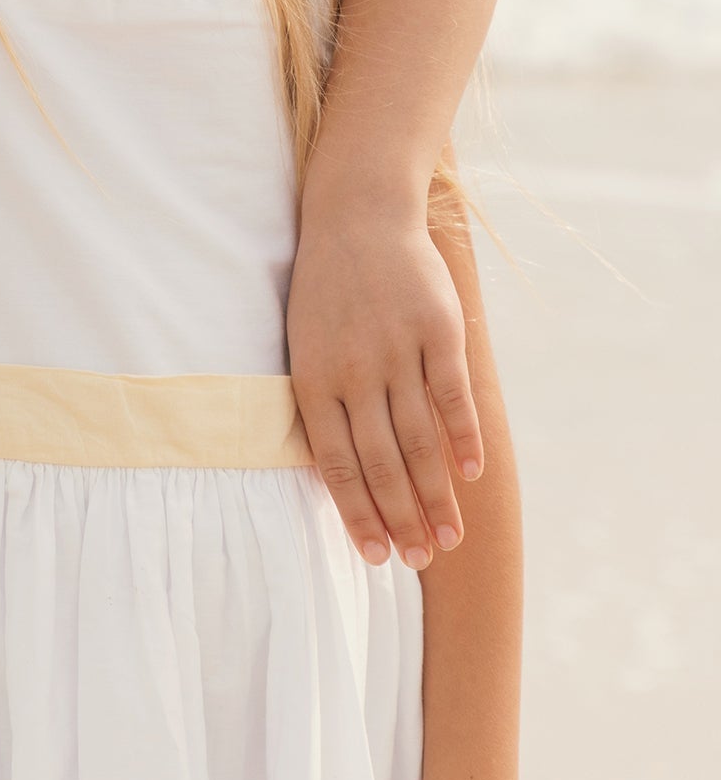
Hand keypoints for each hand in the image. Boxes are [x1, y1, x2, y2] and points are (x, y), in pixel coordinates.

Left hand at [288, 186, 483, 568]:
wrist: (355, 217)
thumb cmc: (326, 293)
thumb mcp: (306, 346)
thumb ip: (325, 406)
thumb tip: (340, 478)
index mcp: (313, 378)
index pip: (336, 463)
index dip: (357, 514)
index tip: (376, 558)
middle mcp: (353, 369)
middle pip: (381, 461)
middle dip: (402, 519)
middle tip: (421, 562)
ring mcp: (396, 348)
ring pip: (419, 438)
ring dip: (436, 493)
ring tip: (449, 536)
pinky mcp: (436, 329)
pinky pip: (452, 394)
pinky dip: (464, 437)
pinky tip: (472, 473)